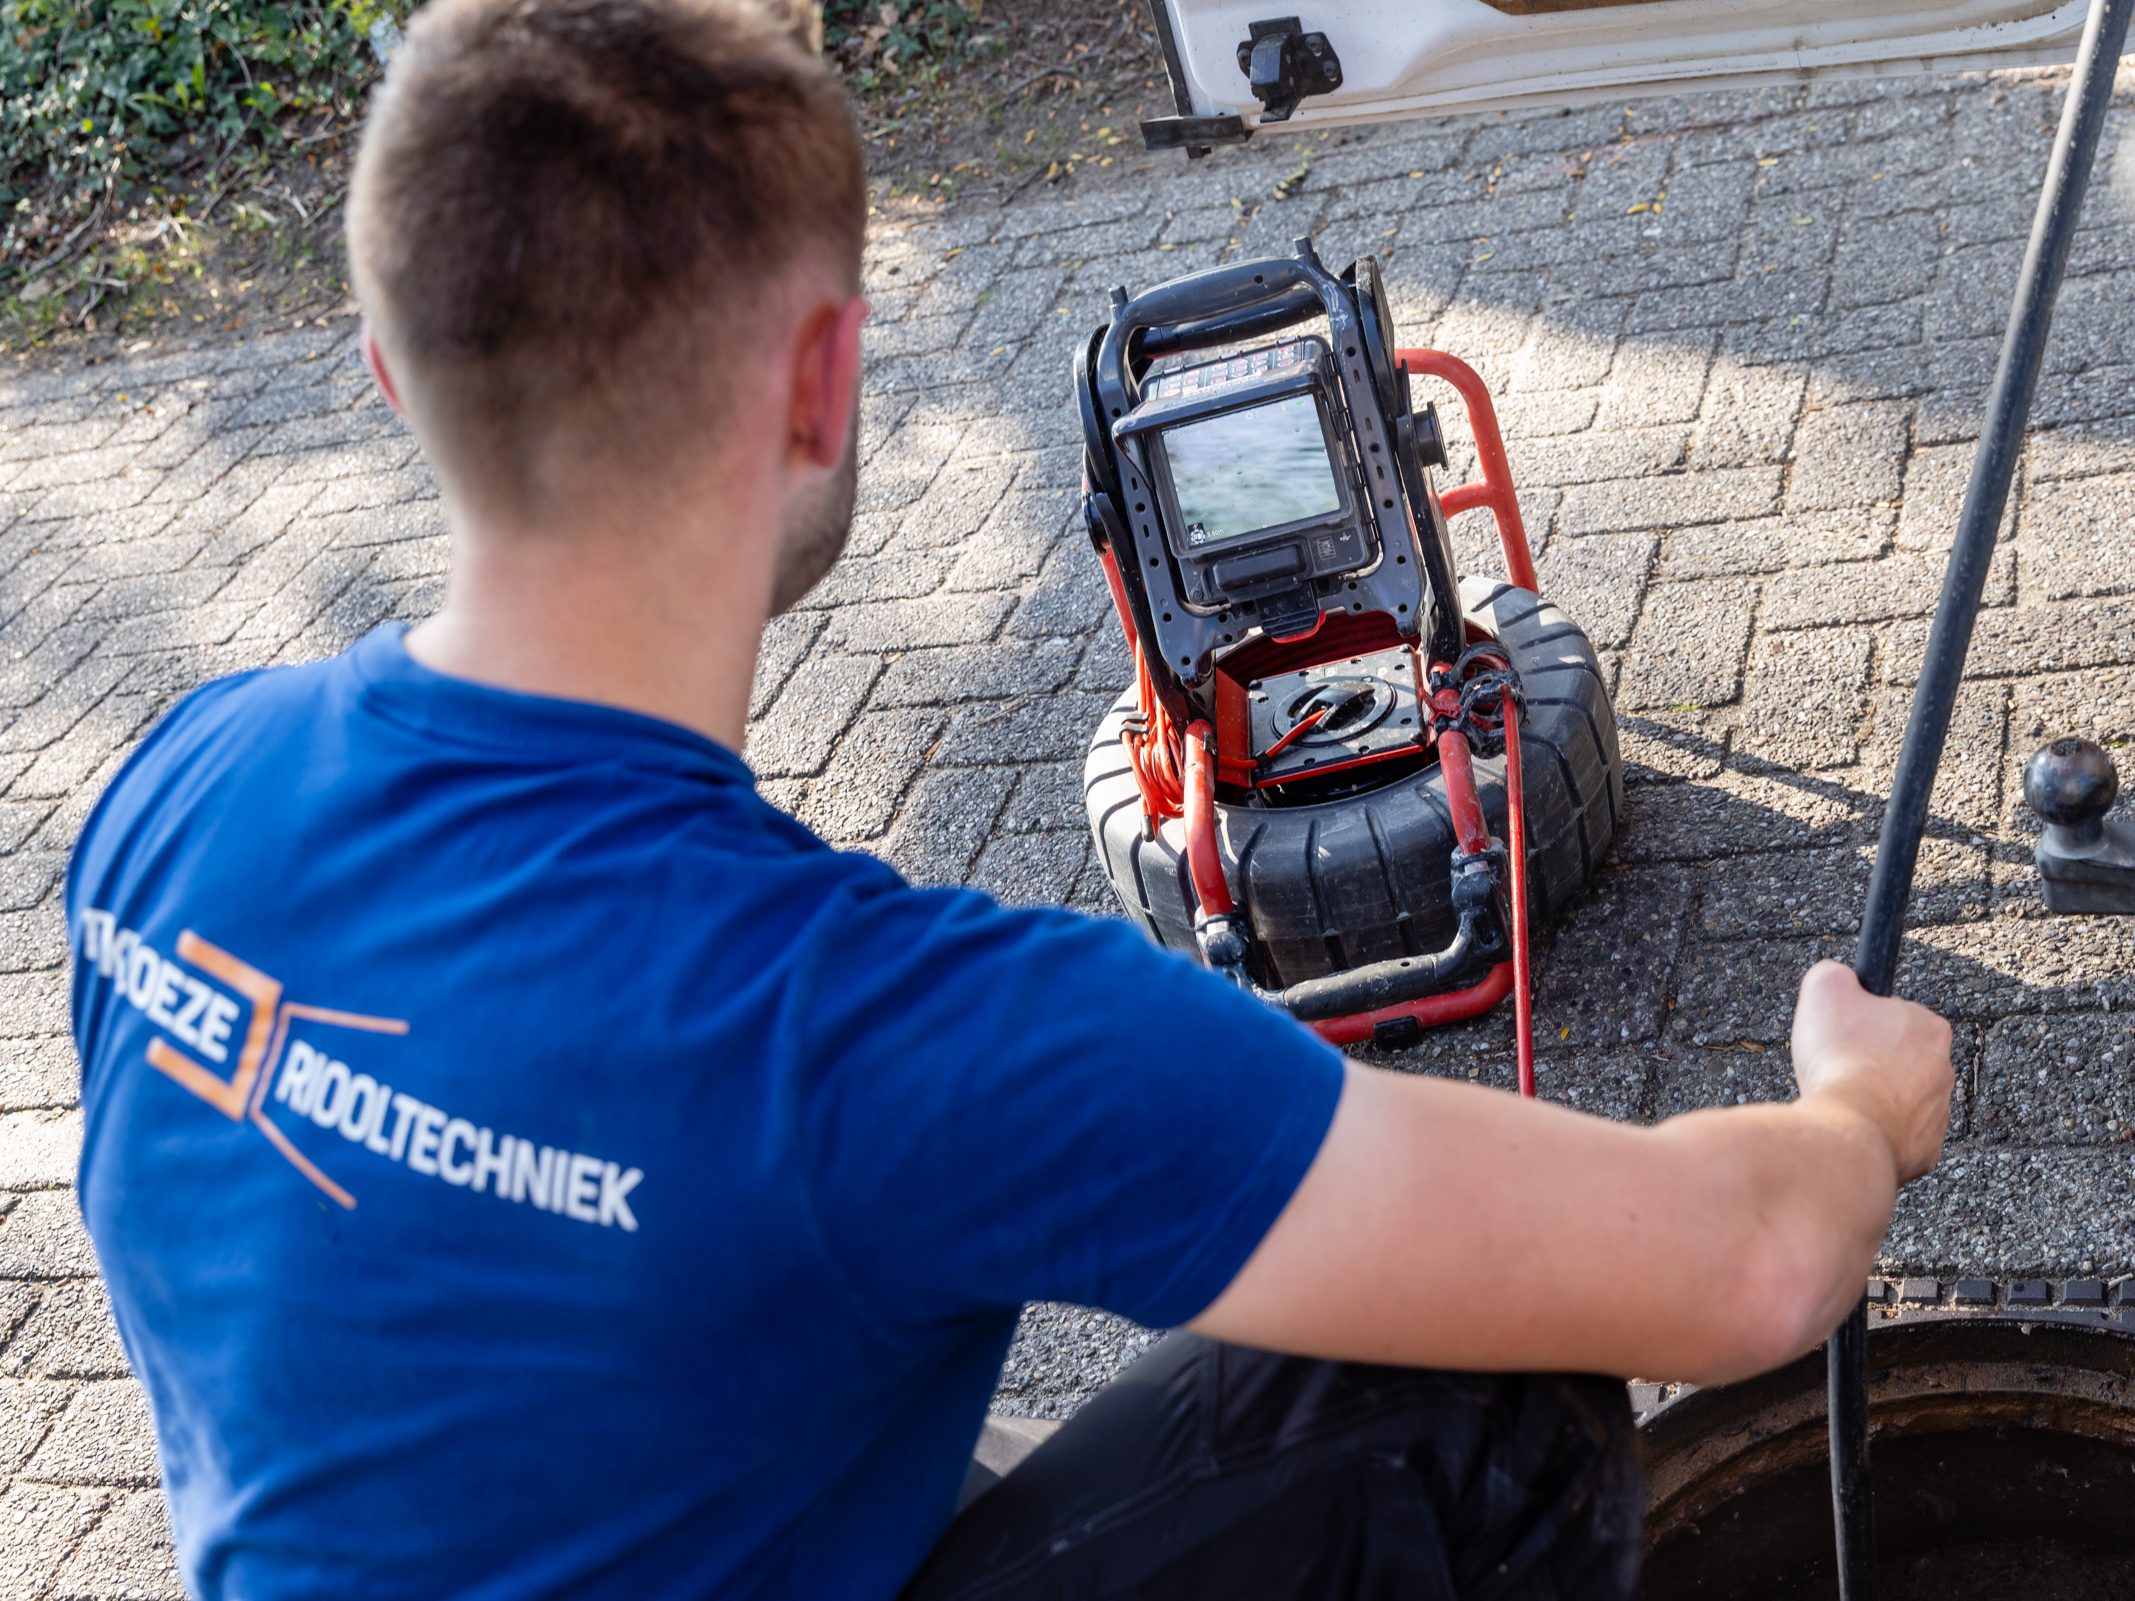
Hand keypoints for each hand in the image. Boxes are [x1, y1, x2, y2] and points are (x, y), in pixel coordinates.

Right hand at [1789, 960, 1953, 1184]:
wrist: (1849, 1129)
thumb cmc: (1840, 1058)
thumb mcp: (1825, 988)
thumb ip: (1835, 973)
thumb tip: (1840, 975)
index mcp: (1930, 1028)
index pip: (1897, 1017)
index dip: (1862, 1023)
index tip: (1840, 1034)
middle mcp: (1945, 1071)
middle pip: (1899, 1060)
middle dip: (1870, 1063)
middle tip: (1836, 1068)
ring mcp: (1937, 1116)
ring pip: (1899, 1100)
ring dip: (1873, 1098)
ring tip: (1840, 1100)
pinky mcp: (1925, 1151)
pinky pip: (1896, 1136)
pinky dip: (1874, 1131)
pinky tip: (1850, 1126)